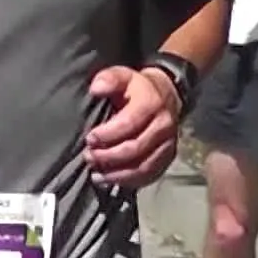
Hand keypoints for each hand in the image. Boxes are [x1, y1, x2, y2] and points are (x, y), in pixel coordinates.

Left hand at [83, 67, 180, 187]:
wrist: (166, 95)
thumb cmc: (136, 88)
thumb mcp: (123, 75)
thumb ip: (109, 79)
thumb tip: (96, 89)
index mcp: (151, 104)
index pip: (128, 124)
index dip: (107, 135)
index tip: (89, 139)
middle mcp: (163, 126)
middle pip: (135, 148)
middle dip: (109, 156)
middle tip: (89, 157)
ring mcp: (168, 144)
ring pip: (143, 167)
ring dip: (118, 174)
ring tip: (97, 174)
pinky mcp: (168, 158)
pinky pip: (150, 175)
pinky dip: (130, 181)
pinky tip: (111, 180)